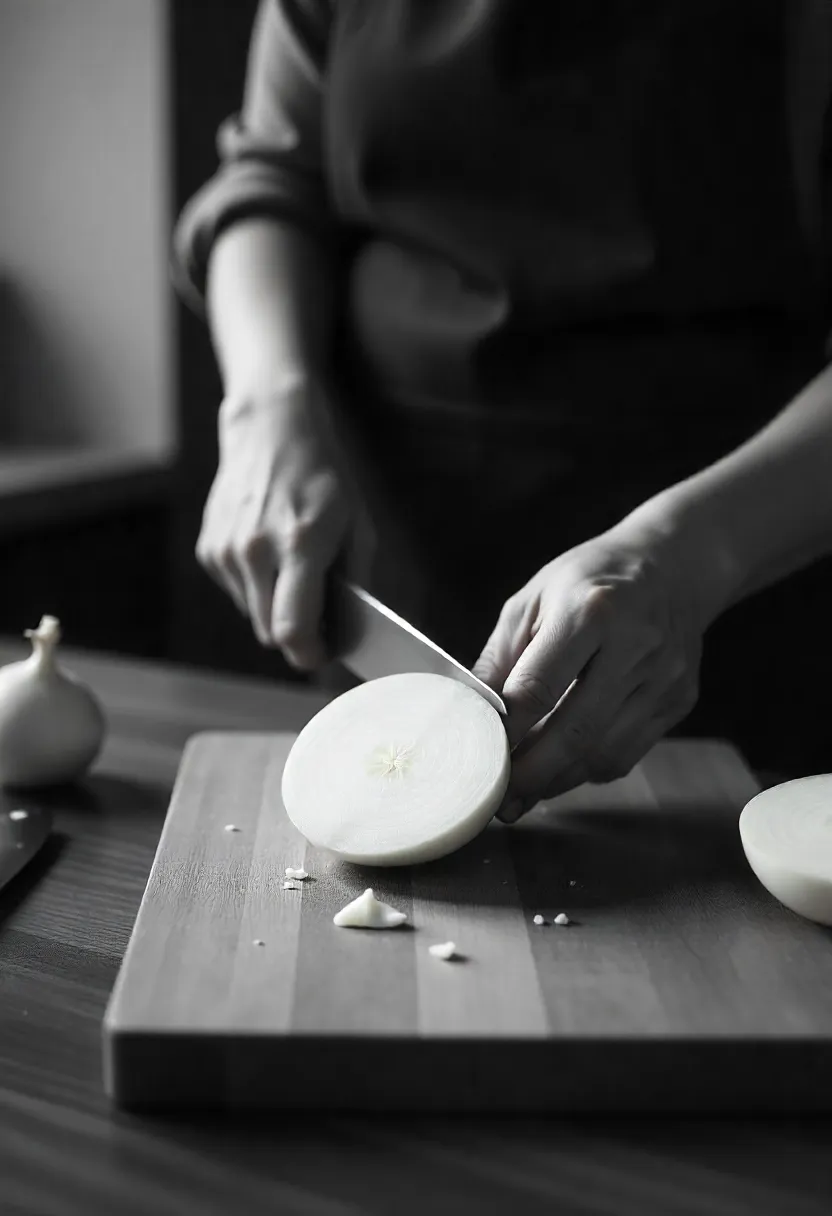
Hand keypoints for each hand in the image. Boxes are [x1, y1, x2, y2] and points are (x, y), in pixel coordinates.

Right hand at [196, 381, 369, 668]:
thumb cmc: (322, 477)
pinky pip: (237, 593)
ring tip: (294, 570)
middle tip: (320, 623)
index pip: (293, 627)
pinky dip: (257, 587)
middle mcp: (256, 550)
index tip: (324, 655)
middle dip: (297, 636)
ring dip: (276, 608)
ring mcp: (226, 550)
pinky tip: (270, 553)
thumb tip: (348, 632)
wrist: (270, 430)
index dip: (309, 654)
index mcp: (300, 543)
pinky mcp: (209, 550)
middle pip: (271, 633)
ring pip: (253, 615)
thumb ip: (354, 580)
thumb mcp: (356, 524)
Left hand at [473, 515, 721, 819]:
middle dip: (531, 773)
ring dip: (558, 781)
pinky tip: (562, 770)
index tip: (479, 757)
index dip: (506, 730)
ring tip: (523, 793)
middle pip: (576, 731)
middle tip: (499, 798)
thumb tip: (468, 714)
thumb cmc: (590, 579)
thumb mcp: (533, 600)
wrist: (673, 566)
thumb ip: (500, 658)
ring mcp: (664, 677)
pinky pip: (627, 753)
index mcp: (591, 610)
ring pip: (604, 752)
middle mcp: (635, 645)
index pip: (539, 687)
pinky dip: (588, 770)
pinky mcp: (679, 700)